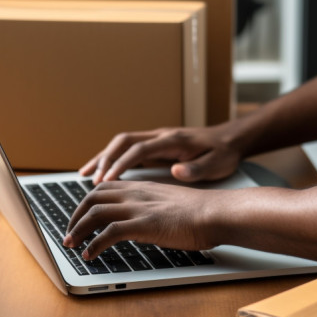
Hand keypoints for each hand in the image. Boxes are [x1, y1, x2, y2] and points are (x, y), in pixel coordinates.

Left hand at [63, 180, 222, 259]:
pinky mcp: (144, 224)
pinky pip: (109, 233)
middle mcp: (136, 193)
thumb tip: (142, 223)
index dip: (87, 203)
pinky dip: (94, 245)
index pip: (104, 188)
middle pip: (92, 198)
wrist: (216, 213)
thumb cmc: (201, 212)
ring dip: (77, 231)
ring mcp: (139, 208)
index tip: (79, 218)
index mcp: (142, 186)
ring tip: (71, 246)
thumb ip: (152, 208)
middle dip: (75, 216)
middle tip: (69, 234)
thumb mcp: (170, 203)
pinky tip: (90, 255)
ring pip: (95, 214)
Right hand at [78, 124, 243, 184]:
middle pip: (123, 142)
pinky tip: (102, 173)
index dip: (121, 164)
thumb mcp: (216, 164)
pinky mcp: (155, 145)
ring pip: (121, 144)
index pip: (139, 150)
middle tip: (90, 181)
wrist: (231, 139)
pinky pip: (127, 150)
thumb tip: (177, 170)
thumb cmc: (223, 153)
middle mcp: (160, 136)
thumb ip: (196, 168)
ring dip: (103, 158)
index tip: (107, 181)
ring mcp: (156, 139)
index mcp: (172, 140)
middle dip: (105, 160)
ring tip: (84, 176)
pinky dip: (112, 159)